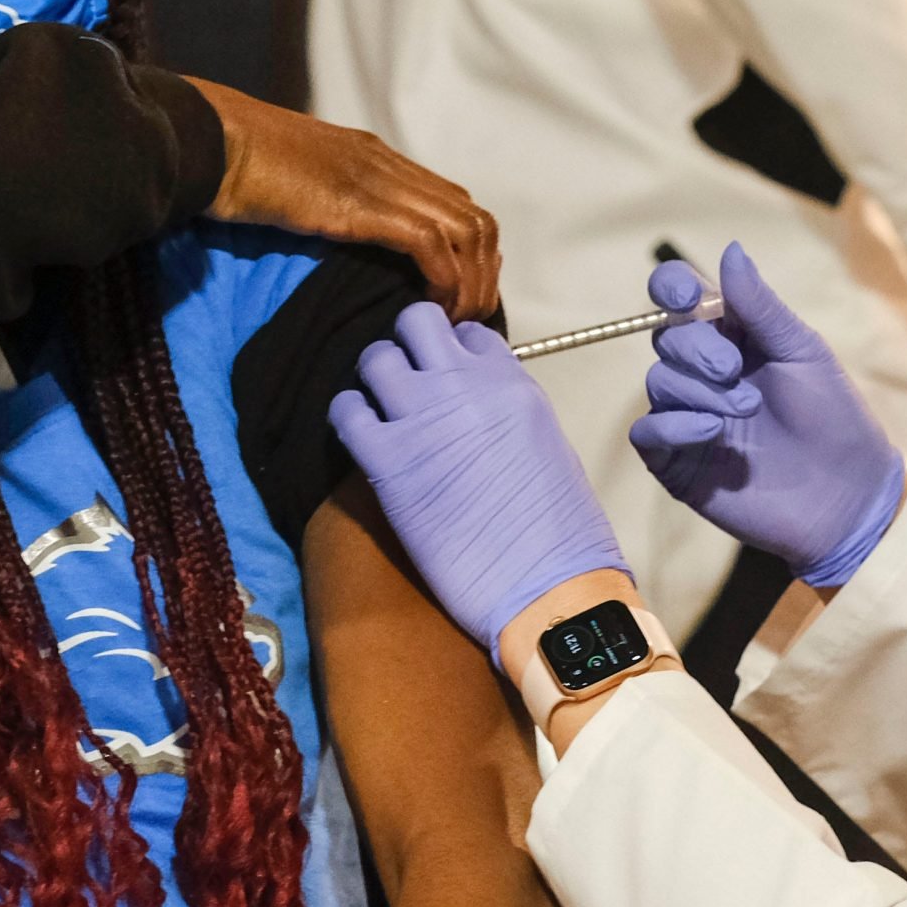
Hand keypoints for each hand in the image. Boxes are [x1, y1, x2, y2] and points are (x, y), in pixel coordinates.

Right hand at [186, 78, 500, 321]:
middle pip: (473, 217)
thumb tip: (338, 248)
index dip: (469, 252)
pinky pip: (429, 243)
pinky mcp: (361, 204)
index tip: (460, 293)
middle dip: (483, 271)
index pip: (452, 202)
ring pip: (464, 230)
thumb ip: (327, 208)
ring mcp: (377, 181)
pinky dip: (443, 279)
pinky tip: (431, 306)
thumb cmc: (229, 166)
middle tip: (469, 315)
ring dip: (470, 282)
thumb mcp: (294, 190)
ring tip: (456, 320)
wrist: (203, 141)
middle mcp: (387, 165)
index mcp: (374, 158)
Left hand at [330, 304, 628, 654]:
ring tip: (382, 411)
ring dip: (374, 380)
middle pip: (416, 322)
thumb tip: (480, 413)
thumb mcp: (547, 446)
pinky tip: (362, 441)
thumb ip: (509, 414)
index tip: (449, 379)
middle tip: (408, 382)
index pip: (471, 335)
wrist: (545, 584)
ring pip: (374, 357)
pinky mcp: (386, 460)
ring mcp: (422, 418)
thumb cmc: (561, 532)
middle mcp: (465, 386)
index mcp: (513, 383)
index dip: (455, 355)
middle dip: (408, 346)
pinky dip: (347, 417)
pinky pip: (345, 411)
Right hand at [629, 244, 904, 587]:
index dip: (672, 288)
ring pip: (657, 381)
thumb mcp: (802, 353)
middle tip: (737, 373)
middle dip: (699, 349)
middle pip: (665, 336)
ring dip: (698, 391)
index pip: (680, 298)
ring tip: (745, 412)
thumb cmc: (835, 419)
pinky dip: (673, 425)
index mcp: (733, 337)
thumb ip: (760, 307)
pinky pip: (646, 431)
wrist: (845, 496)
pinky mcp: (678, 461)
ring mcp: (688, 416)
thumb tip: (730, 249)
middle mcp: (704, 373)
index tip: (688, 297)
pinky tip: (710, 432)